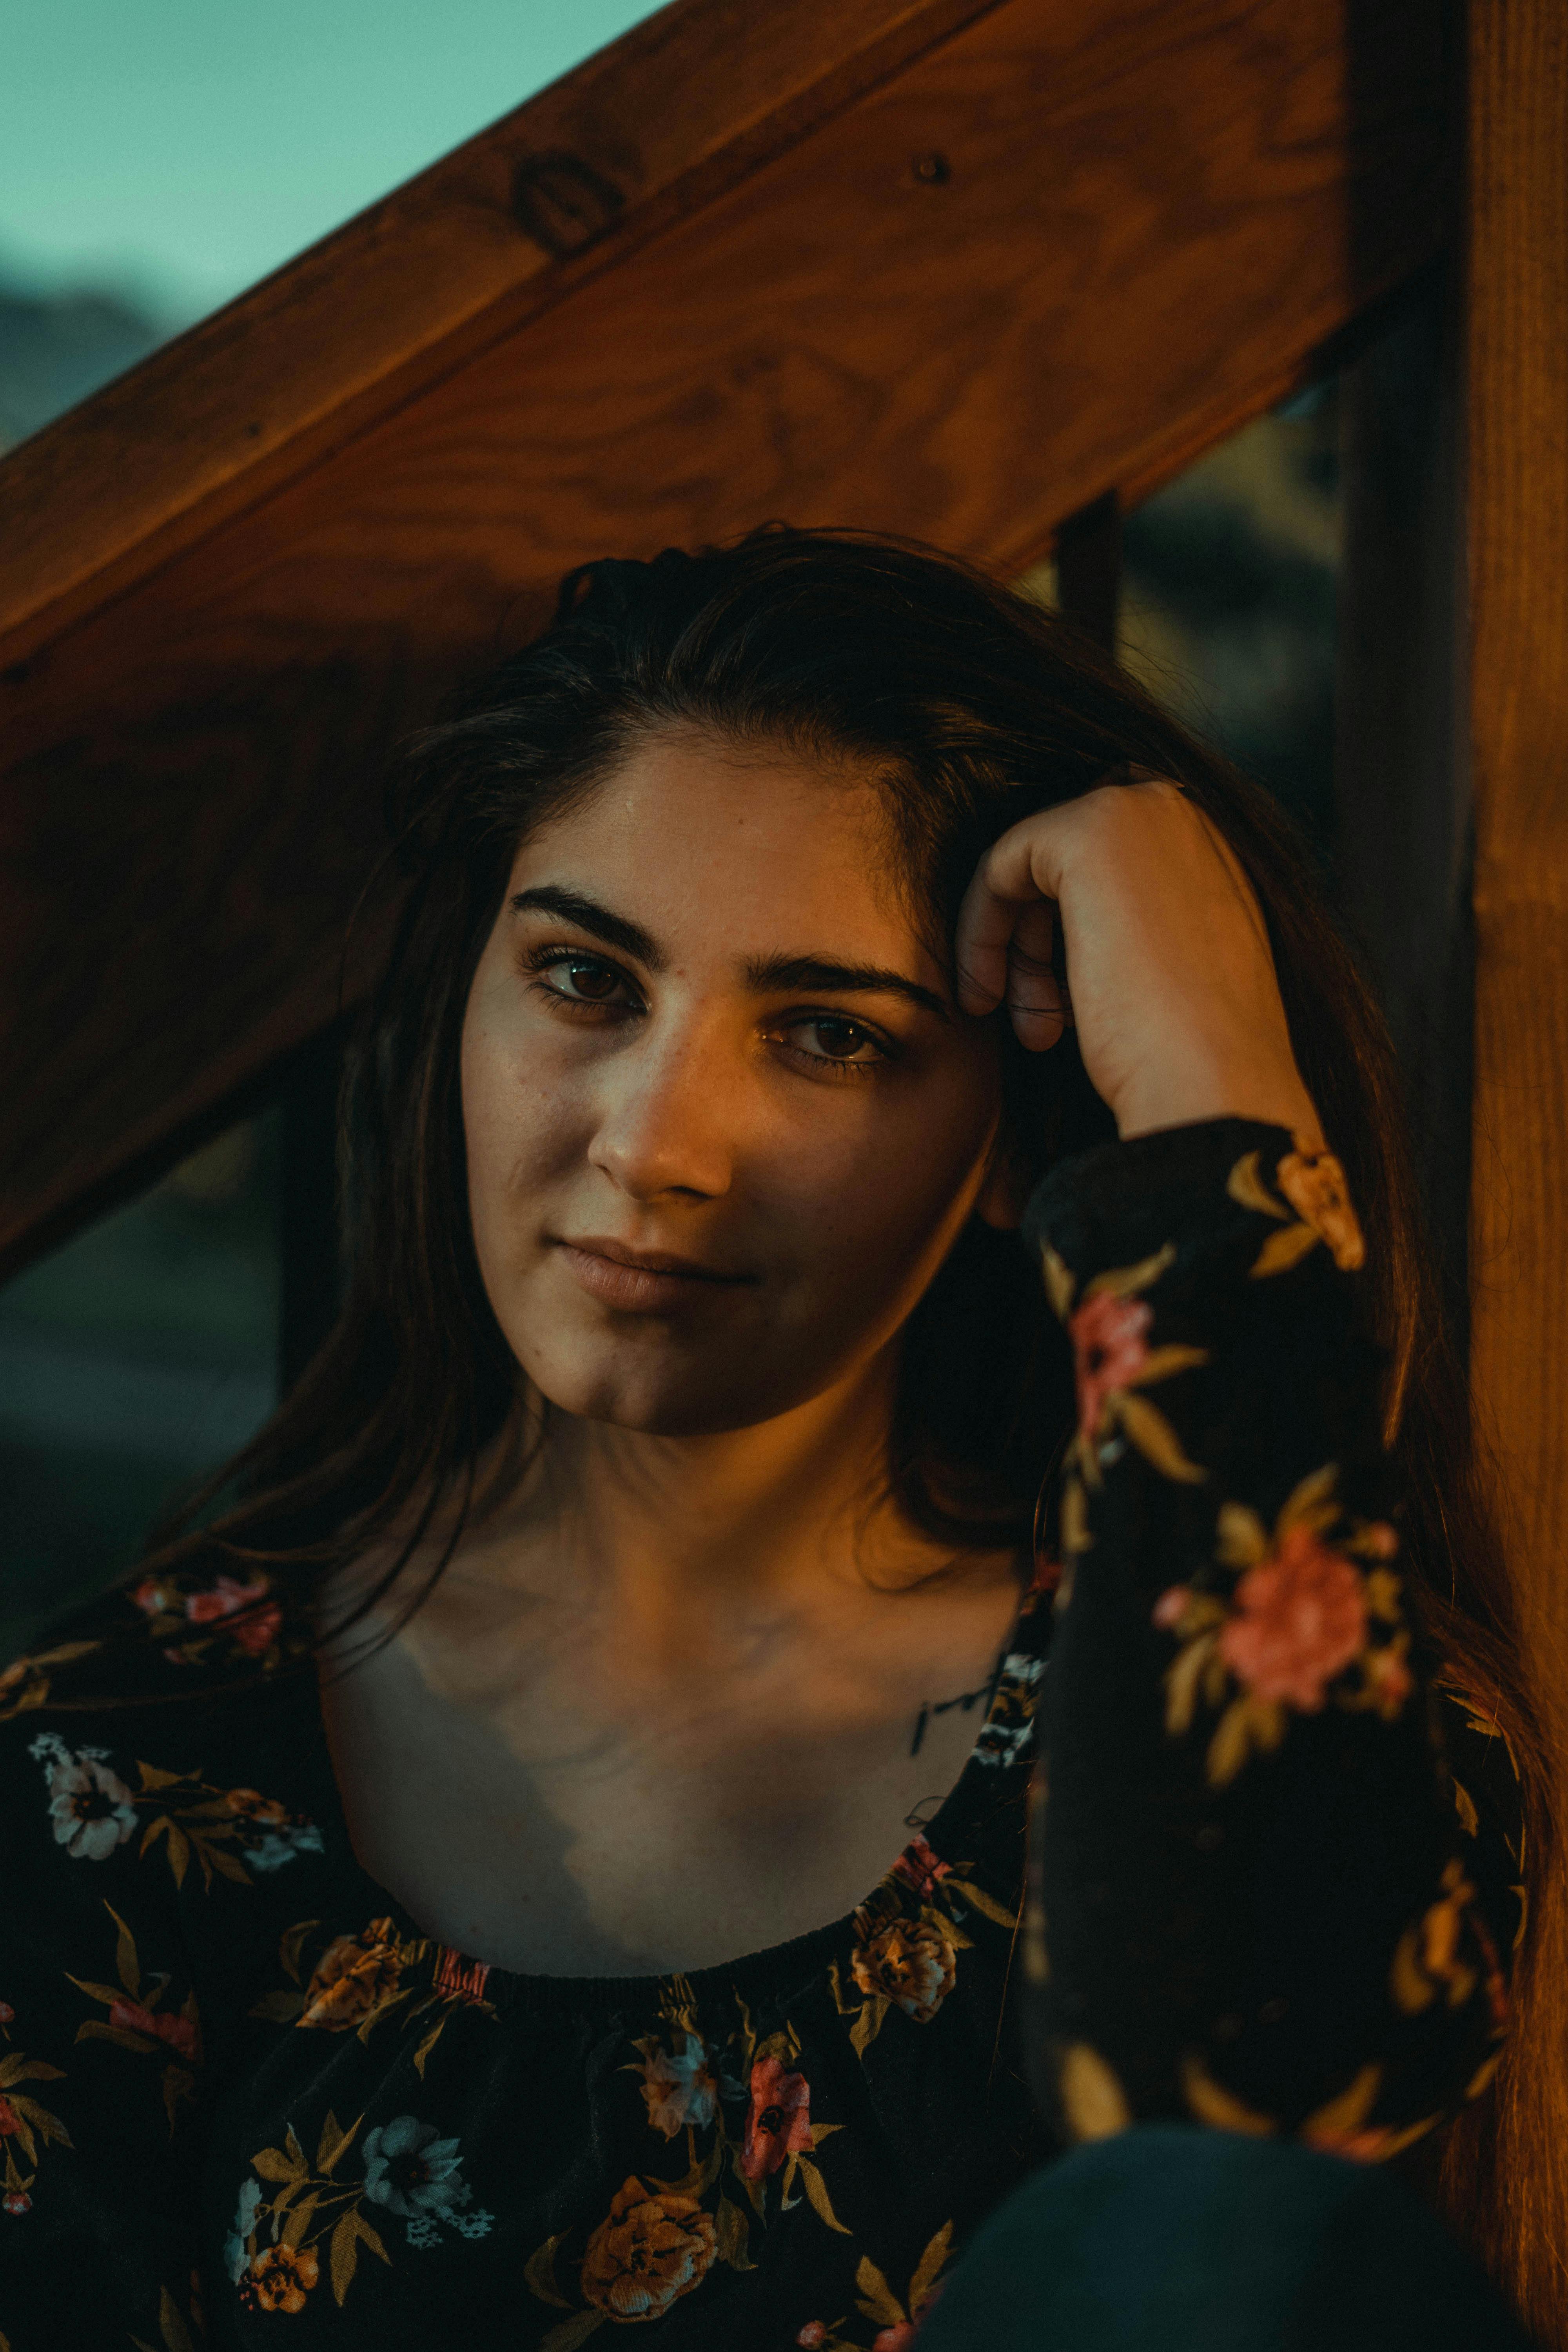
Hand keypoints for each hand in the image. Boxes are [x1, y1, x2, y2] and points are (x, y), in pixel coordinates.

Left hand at [954, 778, 1323, 1145]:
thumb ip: (1139, 923)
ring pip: (1033, 868)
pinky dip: (983, 927)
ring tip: (1028, 1030)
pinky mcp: (1088, 833)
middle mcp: (1181, 811)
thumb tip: (1087, 921)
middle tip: (1033, 1024)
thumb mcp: (1172, 966)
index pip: (1108, 868)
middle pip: (1067, 866)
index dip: (1070, 936)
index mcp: (1211, 844)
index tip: (1059, 1009)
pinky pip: (1002, 864)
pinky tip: (987, 991)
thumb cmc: (1196, 1052)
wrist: (1215, 1083)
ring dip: (1015, 949)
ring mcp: (1138, 812)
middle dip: (1038, 944)